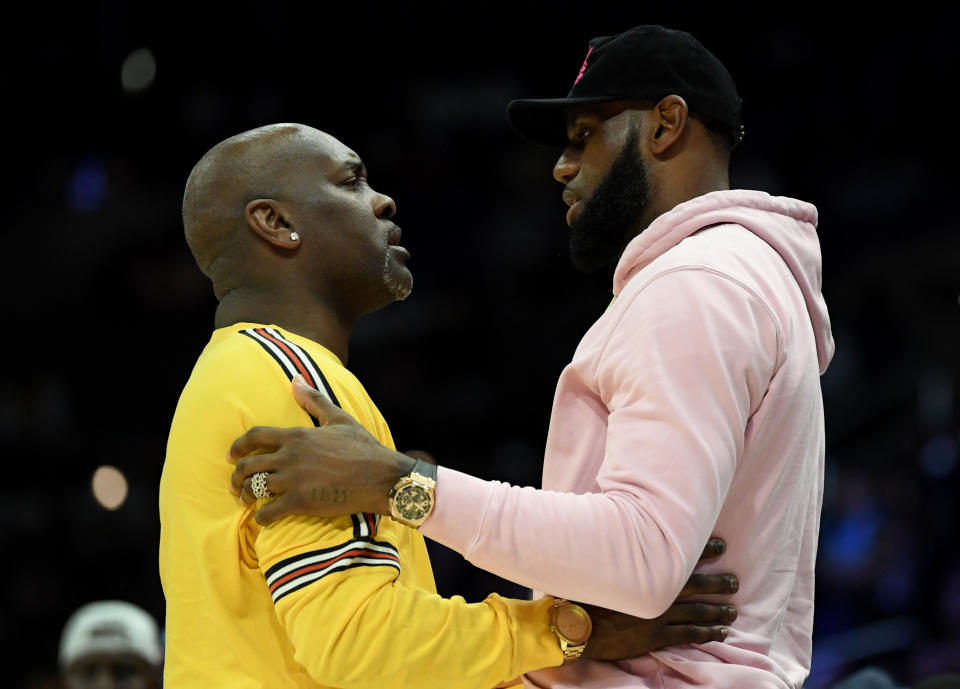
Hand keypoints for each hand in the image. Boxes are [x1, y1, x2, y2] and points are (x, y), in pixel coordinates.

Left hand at [228, 375, 414, 524]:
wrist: (381, 477)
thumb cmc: (363, 447)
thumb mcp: (340, 418)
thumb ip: (314, 400)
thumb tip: (295, 379)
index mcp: (297, 435)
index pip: (254, 436)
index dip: (238, 446)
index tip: (231, 456)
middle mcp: (290, 456)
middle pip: (248, 465)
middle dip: (236, 477)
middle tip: (235, 485)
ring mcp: (294, 480)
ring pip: (254, 488)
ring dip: (245, 497)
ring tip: (246, 502)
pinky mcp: (301, 502)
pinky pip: (268, 512)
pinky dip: (261, 516)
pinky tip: (264, 517)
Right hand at [580, 538, 737, 660]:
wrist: (577, 625)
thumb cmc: (585, 590)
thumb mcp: (601, 561)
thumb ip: (619, 547)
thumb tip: (623, 524)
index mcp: (645, 571)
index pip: (682, 556)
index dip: (704, 550)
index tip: (721, 545)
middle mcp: (657, 592)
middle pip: (696, 585)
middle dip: (718, 582)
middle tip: (735, 581)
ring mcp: (658, 616)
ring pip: (697, 611)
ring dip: (717, 610)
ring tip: (733, 609)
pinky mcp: (655, 637)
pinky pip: (688, 634)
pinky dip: (706, 632)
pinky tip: (720, 631)